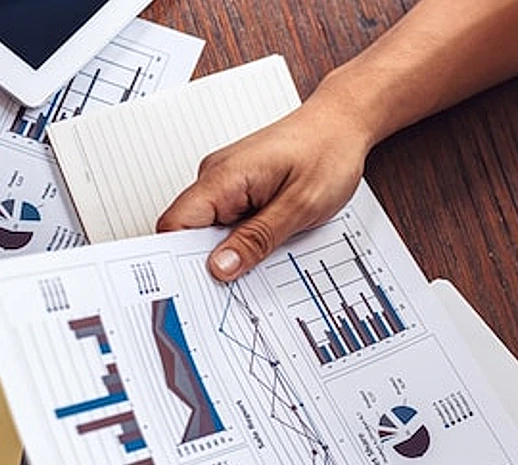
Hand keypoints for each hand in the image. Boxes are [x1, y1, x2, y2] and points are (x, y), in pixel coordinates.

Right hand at [157, 84, 373, 280]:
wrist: (343, 124)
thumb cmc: (328, 153)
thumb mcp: (299, 206)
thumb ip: (257, 239)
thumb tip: (220, 267)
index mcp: (223, 177)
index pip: (175, 224)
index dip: (180, 259)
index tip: (198, 287)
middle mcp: (217, 178)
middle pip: (189, 231)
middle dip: (209, 261)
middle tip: (238, 283)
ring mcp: (227, 183)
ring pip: (211, 230)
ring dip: (232, 249)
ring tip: (264, 254)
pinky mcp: (241, 189)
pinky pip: (230, 222)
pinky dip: (244, 238)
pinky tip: (267, 241)